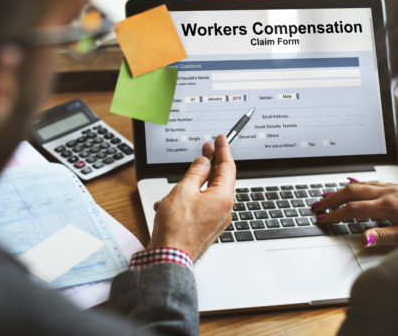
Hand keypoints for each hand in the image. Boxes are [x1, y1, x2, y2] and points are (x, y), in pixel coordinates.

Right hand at [147, 135, 235, 260]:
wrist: (169, 259)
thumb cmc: (176, 228)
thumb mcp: (183, 191)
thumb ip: (195, 173)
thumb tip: (203, 163)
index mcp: (223, 198)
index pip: (227, 167)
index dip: (223, 150)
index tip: (220, 139)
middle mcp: (224, 209)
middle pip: (219, 180)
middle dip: (208, 165)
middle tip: (205, 149)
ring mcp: (216, 220)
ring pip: (206, 194)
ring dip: (190, 188)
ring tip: (173, 190)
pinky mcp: (207, 228)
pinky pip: (200, 207)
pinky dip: (186, 202)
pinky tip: (169, 205)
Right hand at [312, 181, 397, 246]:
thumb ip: (383, 236)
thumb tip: (362, 237)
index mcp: (389, 206)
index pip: (353, 209)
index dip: (335, 214)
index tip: (322, 218)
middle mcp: (388, 192)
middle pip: (351, 191)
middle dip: (331, 198)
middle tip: (316, 204)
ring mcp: (393, 187)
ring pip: (360, 184)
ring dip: (341, 190)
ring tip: (327, 196)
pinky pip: (372, 182)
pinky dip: (357, 184)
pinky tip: (352, 185)